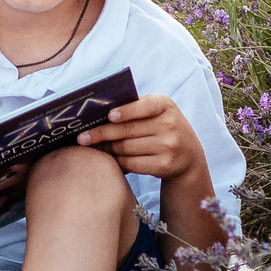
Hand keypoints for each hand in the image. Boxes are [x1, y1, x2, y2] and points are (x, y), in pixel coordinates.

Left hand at [76, 93, 201, 180]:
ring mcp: (169, 146)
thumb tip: (97, 112)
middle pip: (128, 130)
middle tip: (82, 138)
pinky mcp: (165, 165)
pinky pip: (132, 164)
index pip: (145, 106)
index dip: (126, 111)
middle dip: (102, 134)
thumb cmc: (162, 127)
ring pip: (127, 148)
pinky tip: (112, 158)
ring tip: (97, 147)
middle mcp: (170, 125)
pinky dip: (119, 161)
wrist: (189, 155)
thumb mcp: (157, 112)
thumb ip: (134, 108)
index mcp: (165, 105)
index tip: (109, 116)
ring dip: (109, 148)